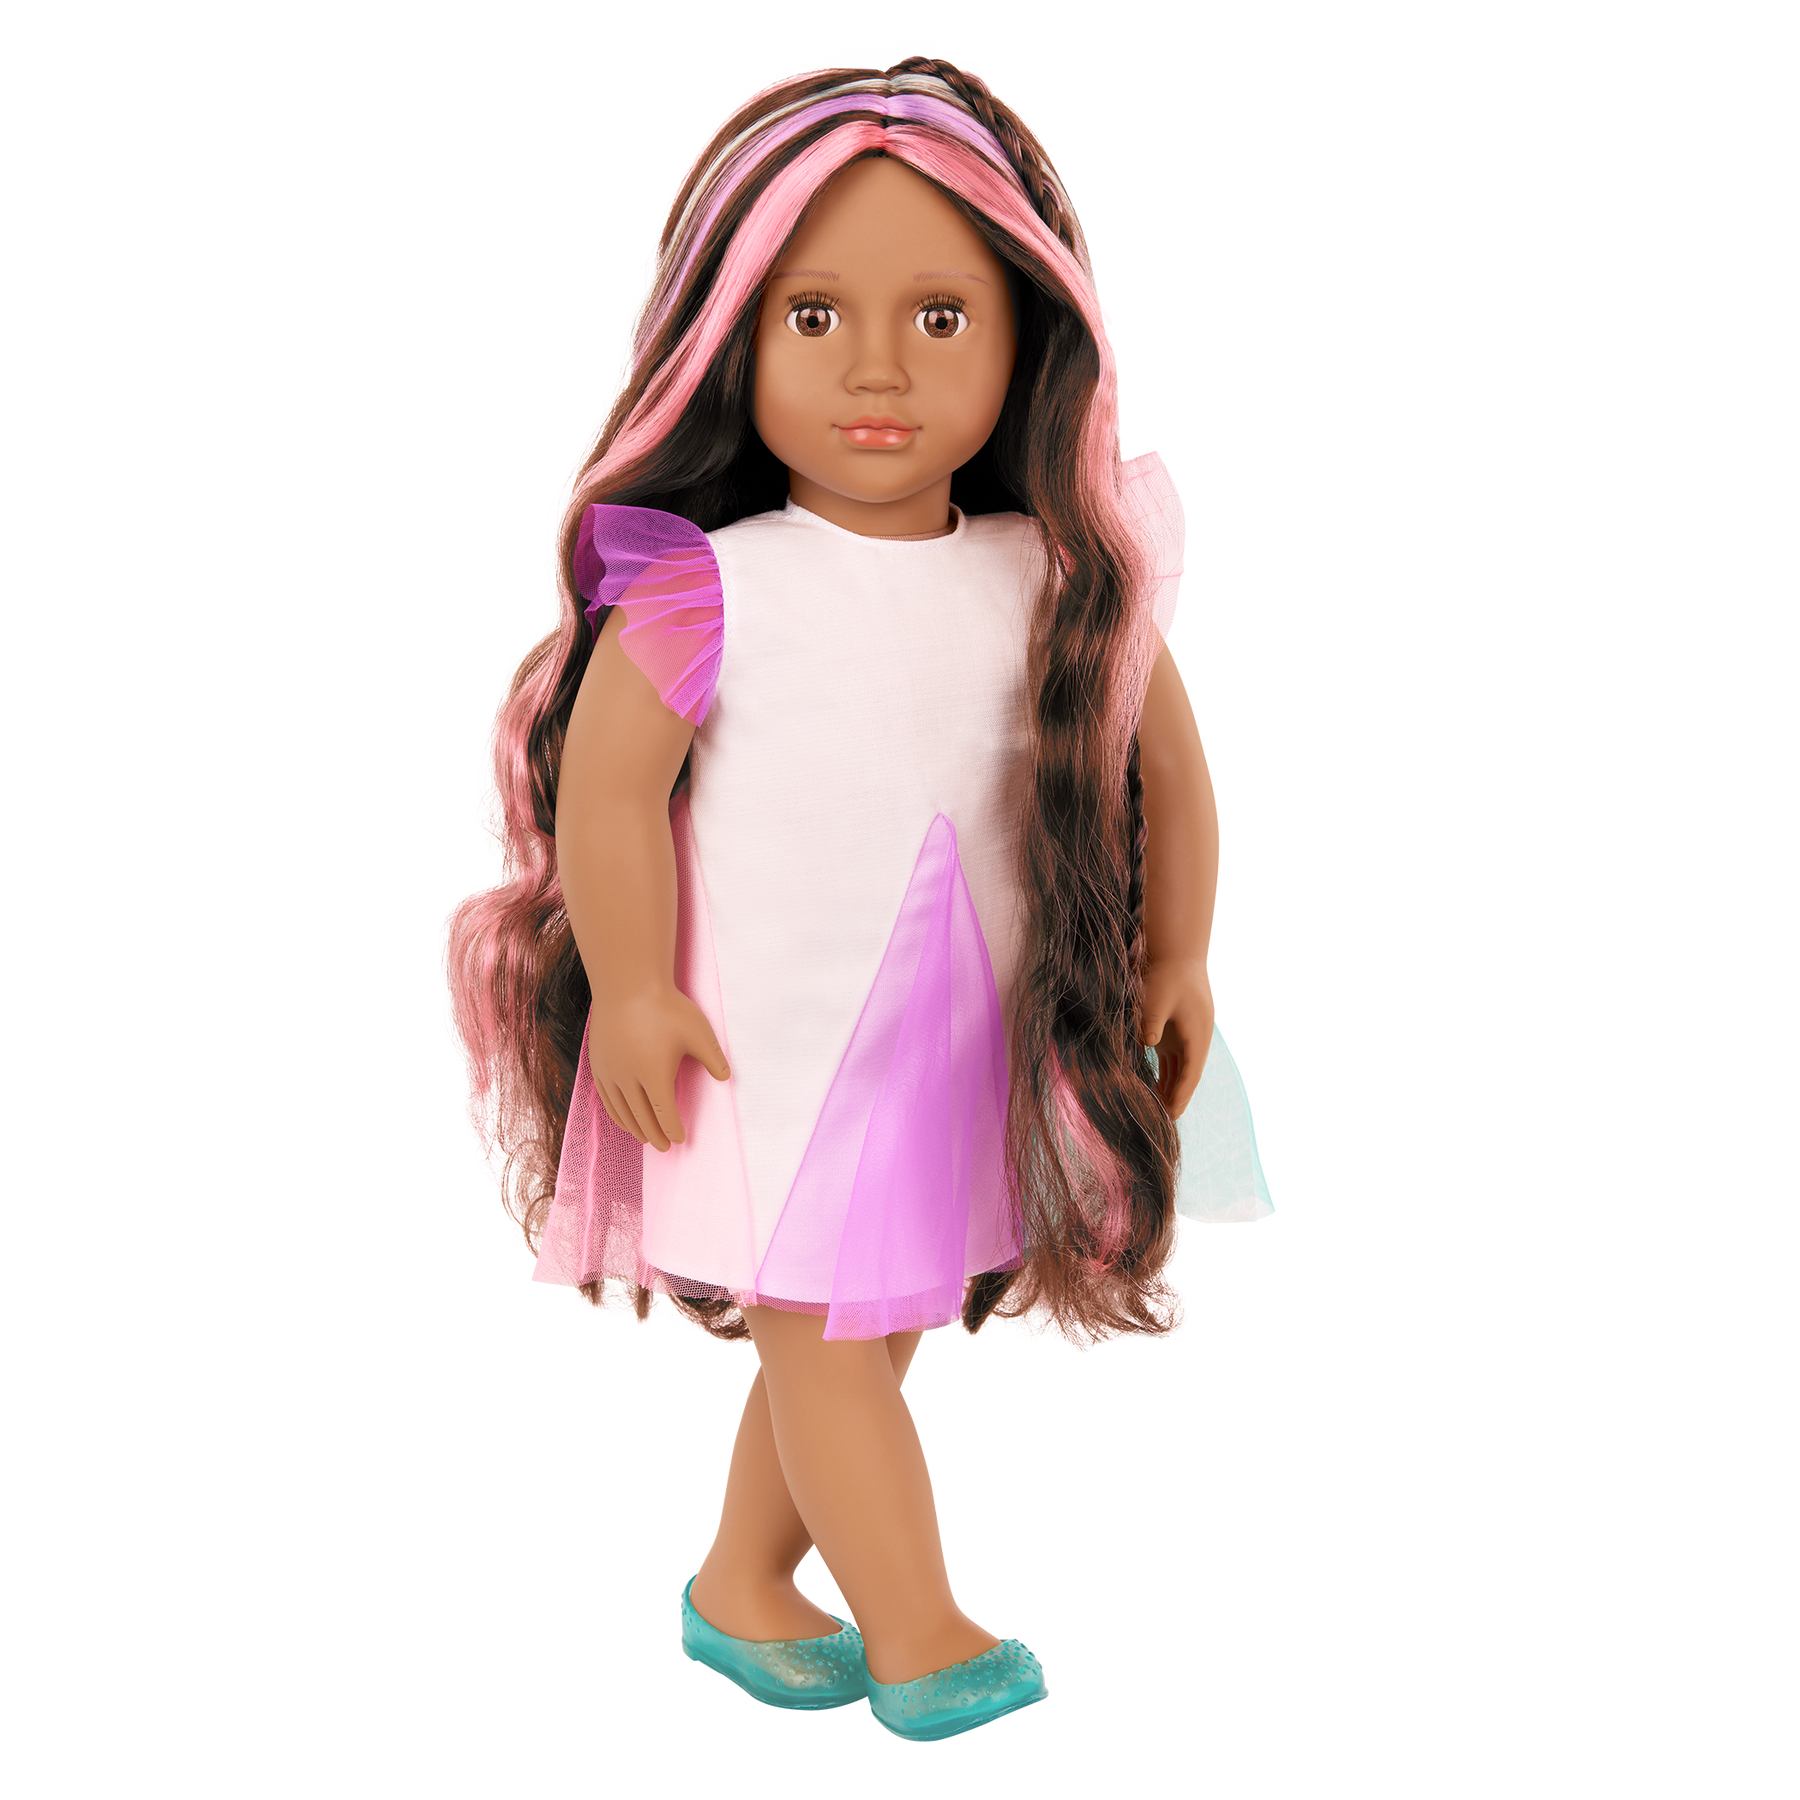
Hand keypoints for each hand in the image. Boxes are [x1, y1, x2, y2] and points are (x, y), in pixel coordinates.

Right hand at [586, 986, 730, 1151]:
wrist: (627, 984)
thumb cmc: (666, 1007)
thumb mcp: (699, 1032)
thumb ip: (713, 1058)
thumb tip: (726, 1079)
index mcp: (654, 1074)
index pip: (664, 1113)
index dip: (672, 1129)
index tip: (680, 1140)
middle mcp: (628, 1078)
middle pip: (641, 1118)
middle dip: (654, 1135)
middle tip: (664, 1147)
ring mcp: (610, 1072)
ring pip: (621, 1111)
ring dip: (633, 1128)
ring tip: (645, 1138)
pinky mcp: (598, 1063)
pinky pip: (605, 1097)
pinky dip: (615, 1113)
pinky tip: (623, 1117)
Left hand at [1139, 957, 1215, 1120]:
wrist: (1178, 948)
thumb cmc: (1166, 972)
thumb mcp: (1156, 998)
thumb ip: (1151, 1023)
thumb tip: (1147, 1045)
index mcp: (1198, 1034)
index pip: (1189, 1073)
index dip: (1180, 1096)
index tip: (1170, 1117)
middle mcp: (1196, 1038)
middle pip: (1187, 1075)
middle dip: (1175, 1098)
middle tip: (1161, 1124)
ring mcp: (1187, 1034)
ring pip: (1180, 1068)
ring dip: (1170, 1088)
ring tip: (1157, 1112)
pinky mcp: (1176, 1029)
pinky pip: (1173, 1058)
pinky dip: (1166, 1074)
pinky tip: (1155, 1088)